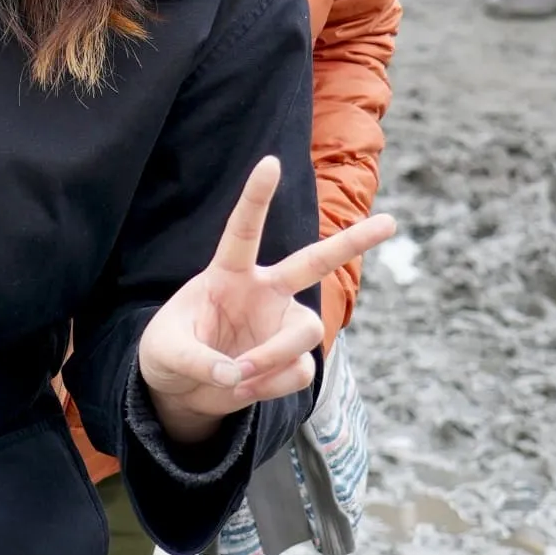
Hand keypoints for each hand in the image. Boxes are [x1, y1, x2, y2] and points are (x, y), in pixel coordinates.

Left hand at [136, 161, 394, 452]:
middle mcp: (264, 291)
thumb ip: (196, 360)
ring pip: (306, 333)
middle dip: (353, 243)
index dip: (257, 197)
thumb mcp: (164, 353)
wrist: (182, 392)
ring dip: (273, 358)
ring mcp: (281, 324)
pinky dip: (269, 386)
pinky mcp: (290, 359)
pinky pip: (297, 372)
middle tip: (391, 222)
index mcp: (228, 273)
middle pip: (315, 263)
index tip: (270, 162)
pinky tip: (244, 388)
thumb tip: (235, 374)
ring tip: (237, 376)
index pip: (244, 230)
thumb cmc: (168, 354)